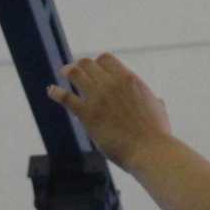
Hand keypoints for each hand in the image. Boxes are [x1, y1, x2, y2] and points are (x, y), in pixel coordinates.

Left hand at [48, 54, 173, 168]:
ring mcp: (99, 98)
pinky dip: (56, 92)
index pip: (105, 59)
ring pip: (75, 74)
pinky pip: (66, 97)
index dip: (96, 62)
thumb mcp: (158, 109)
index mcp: (129, 79)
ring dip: (67, 71)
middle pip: (87, 63)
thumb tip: (157, 101)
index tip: (92, 69)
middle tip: (73, 70)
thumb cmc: (157, 134)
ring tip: (63, 73)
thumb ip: (153, 100)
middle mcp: (112, 83)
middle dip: (79, 65)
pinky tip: (51, 91)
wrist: (150, 150)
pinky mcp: (88, 115)